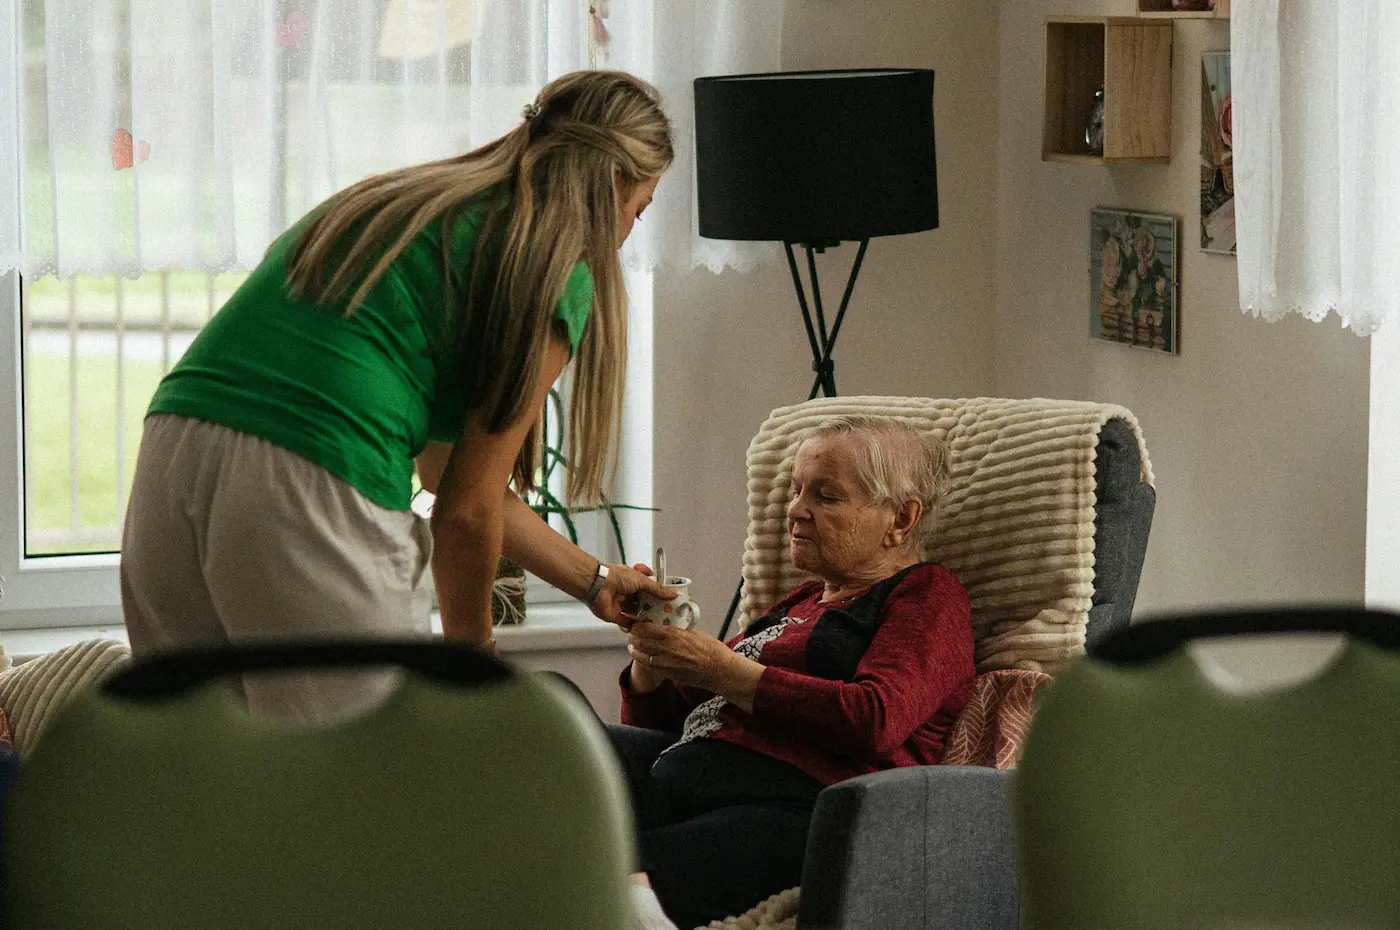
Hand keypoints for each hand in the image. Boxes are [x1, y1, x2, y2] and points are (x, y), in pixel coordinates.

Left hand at [589, 562, 674, 629]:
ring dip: (644, 618)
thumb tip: (673, 594)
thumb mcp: (642, 580)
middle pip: (643, 602)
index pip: (649, 587)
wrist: (597, 584)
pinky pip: (625, 622)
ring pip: (635, 613)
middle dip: (652, 608)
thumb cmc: (616, 577)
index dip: (657, 594)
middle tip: (664, 615)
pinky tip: (642, 629)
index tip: (668, 601)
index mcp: (633, 581)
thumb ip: (657, 589)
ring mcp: (621, 604)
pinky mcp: (614, 615)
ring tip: (656, 624)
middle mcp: (627, 592)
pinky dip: (633, 626)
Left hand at [627, 621, 753, 697]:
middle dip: (633, 636)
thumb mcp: (695, 632)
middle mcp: (667, 647)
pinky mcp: (667, 673)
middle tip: (631, 633)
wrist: (719, 670)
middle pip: (639, 640)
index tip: (635, 623)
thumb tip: (671, 624)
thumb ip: (680, 629)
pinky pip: (648, 665)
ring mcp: (666, 662)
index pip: (646, 627)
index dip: (637, 625)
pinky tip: (641, 656)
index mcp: (674, 634)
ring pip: (640, 654)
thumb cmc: (711, 650)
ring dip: (634, 648)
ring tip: (633, 645)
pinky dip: (642, 660)